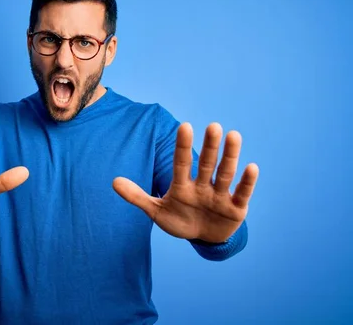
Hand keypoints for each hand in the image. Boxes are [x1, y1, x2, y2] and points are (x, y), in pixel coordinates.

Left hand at [112, 122, 258, 242]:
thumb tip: (113, 181)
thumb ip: (137, 196)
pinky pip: (242, 193)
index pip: (182, 163)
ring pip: (224, 174)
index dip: (183, 146)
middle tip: (212, 125)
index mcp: (183, 185)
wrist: (203, 239)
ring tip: (233, 135)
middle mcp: (203, 186)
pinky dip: (247, 182)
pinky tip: (251, 167)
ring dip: (229, 156)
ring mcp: (220, 196)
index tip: (184, 126)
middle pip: (205, 164)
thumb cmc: (179, 221)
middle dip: (209, 146)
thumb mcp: (156, 212)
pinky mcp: (236, 208)